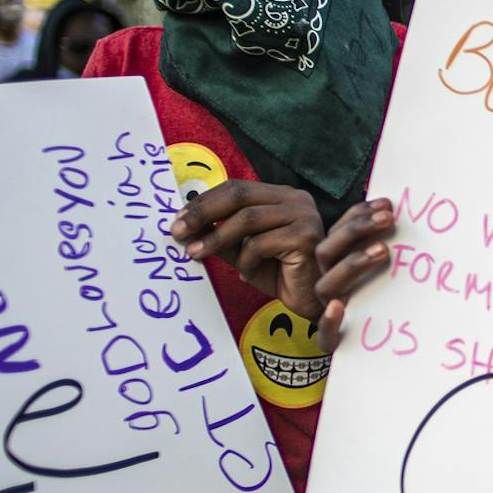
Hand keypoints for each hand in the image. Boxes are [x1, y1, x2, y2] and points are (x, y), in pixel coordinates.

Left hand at [167, 180, 326, 319]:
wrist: (315, 303)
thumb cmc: (282, 276)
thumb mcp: (244, 253)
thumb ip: (222, 237)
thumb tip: (186, 226)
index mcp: (282, 196)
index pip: (236, 188)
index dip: (204, 202)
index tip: (178, 219)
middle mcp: (296, 199)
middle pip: (239, 195)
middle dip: (202, 212)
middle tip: (177, 231)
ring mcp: (303, 215)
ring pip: (246, 218)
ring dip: (215, 238)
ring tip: (195, 253)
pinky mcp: (305, 236)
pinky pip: (259, 244)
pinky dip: (245, 262)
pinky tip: (247, 275)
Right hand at [312, 197, 398, 353]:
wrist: (364, 346)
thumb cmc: (374, 299)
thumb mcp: (373, 268)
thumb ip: (377, 243)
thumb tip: (395, 211)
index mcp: (332, 263)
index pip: (338, 231)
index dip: (359, 215)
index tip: (387, 204)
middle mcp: (325, 281)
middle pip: (328, 252)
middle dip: (357, 231)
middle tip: (389, 219)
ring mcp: (327, 308)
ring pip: (327, 286)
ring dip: (353, 264)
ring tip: (384, 250)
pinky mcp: (332, 339)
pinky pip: (325, 333)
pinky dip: (329, 321)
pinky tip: (337, 309)